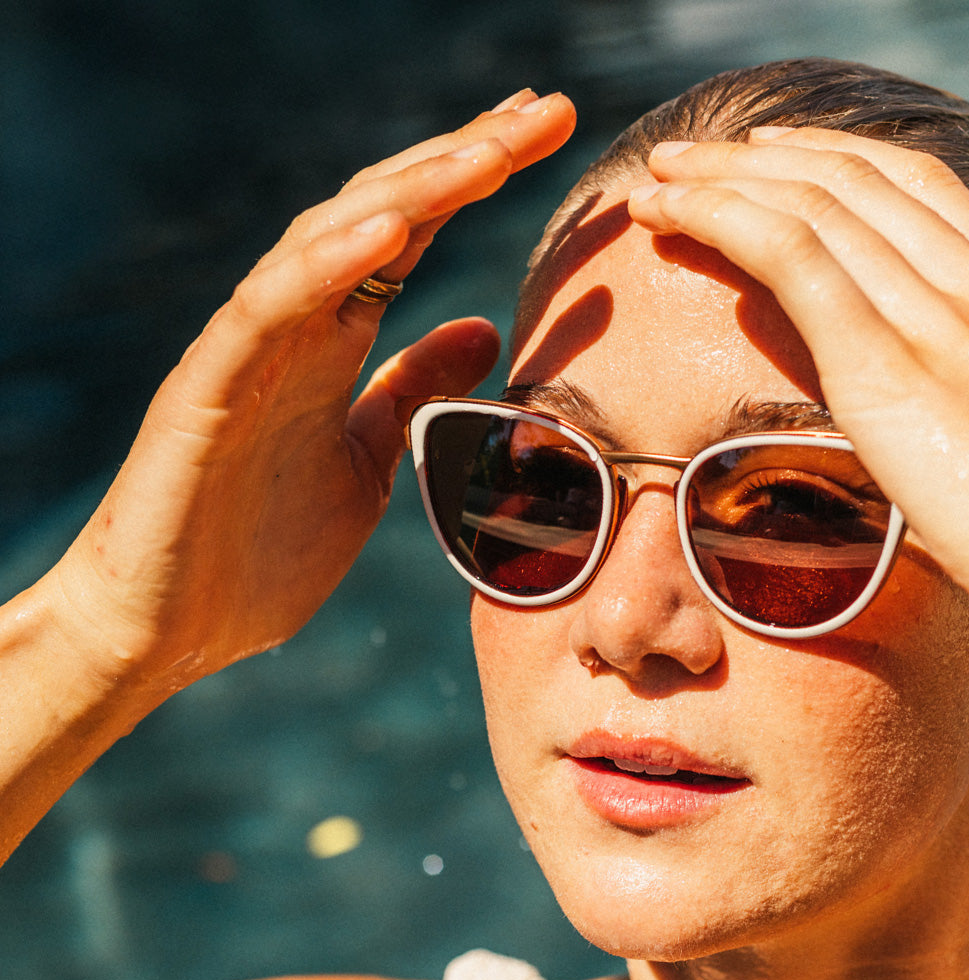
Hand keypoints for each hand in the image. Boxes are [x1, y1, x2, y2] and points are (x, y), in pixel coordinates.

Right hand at [41, 90, 575, 703]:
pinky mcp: (208, 389)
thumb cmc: (258, 548)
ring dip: (414, 188)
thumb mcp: (371, 458)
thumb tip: (482, 327)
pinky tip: (390, 228)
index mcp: (333, 340)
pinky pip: (271, 309)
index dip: (476, 177)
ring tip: (490, 147)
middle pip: (384, 213)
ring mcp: (248, 349)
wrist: (169, 630)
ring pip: (329, 240)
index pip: (413, 234)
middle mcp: (294, 325)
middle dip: (466, 155)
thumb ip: (415, 388)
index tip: (548, 135)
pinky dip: (328, 264)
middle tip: (546, 110)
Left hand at [626, 127, 968, 668]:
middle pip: (854, 179)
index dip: (844, 159)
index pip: (924, 188)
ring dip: (721, 180)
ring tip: (659, 178)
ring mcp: (938, 313)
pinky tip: (668, 216)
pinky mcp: (887, 361)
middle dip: (764, 158)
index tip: (786, 156)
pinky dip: (718, 220)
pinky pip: (786, 254)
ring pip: (809, 203)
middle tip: (699, 158)